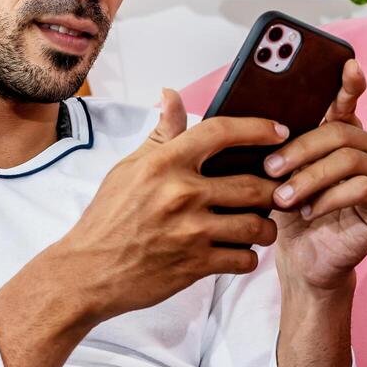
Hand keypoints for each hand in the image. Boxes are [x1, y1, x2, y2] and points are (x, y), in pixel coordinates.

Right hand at [46, 89, 284, 324]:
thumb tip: (172, 95)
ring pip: (256, 225)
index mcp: (165, 164)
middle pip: (253, 185)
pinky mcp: (195, 265)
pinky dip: (248, 256)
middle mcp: (181, 194)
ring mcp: (191, 232)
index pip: (221, 132)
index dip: (257, 129)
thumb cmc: (108, 218)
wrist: (87, 272)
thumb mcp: (129, 168)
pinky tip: (239, 251)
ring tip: (260, 225)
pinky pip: (244, 258)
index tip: (279, 132)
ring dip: (265, 227)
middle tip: (277, 191)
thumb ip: (161, 134)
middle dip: (273, 189)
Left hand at [267, 59, 366, 291]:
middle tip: (269, 169)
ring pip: (349, 159)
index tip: (348, 64)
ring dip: (310, 178)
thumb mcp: (265, 172)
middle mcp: (366, 146)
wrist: (302, 260)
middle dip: (300, 149)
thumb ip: (248, 141)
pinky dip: (330, 198)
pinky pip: (363, 188)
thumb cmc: (286, 212)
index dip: (349, 81)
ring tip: (282, 198)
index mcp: (339, 131)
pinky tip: (308, 212)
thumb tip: (198, 106)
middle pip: (339, 131)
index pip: (347, 98)